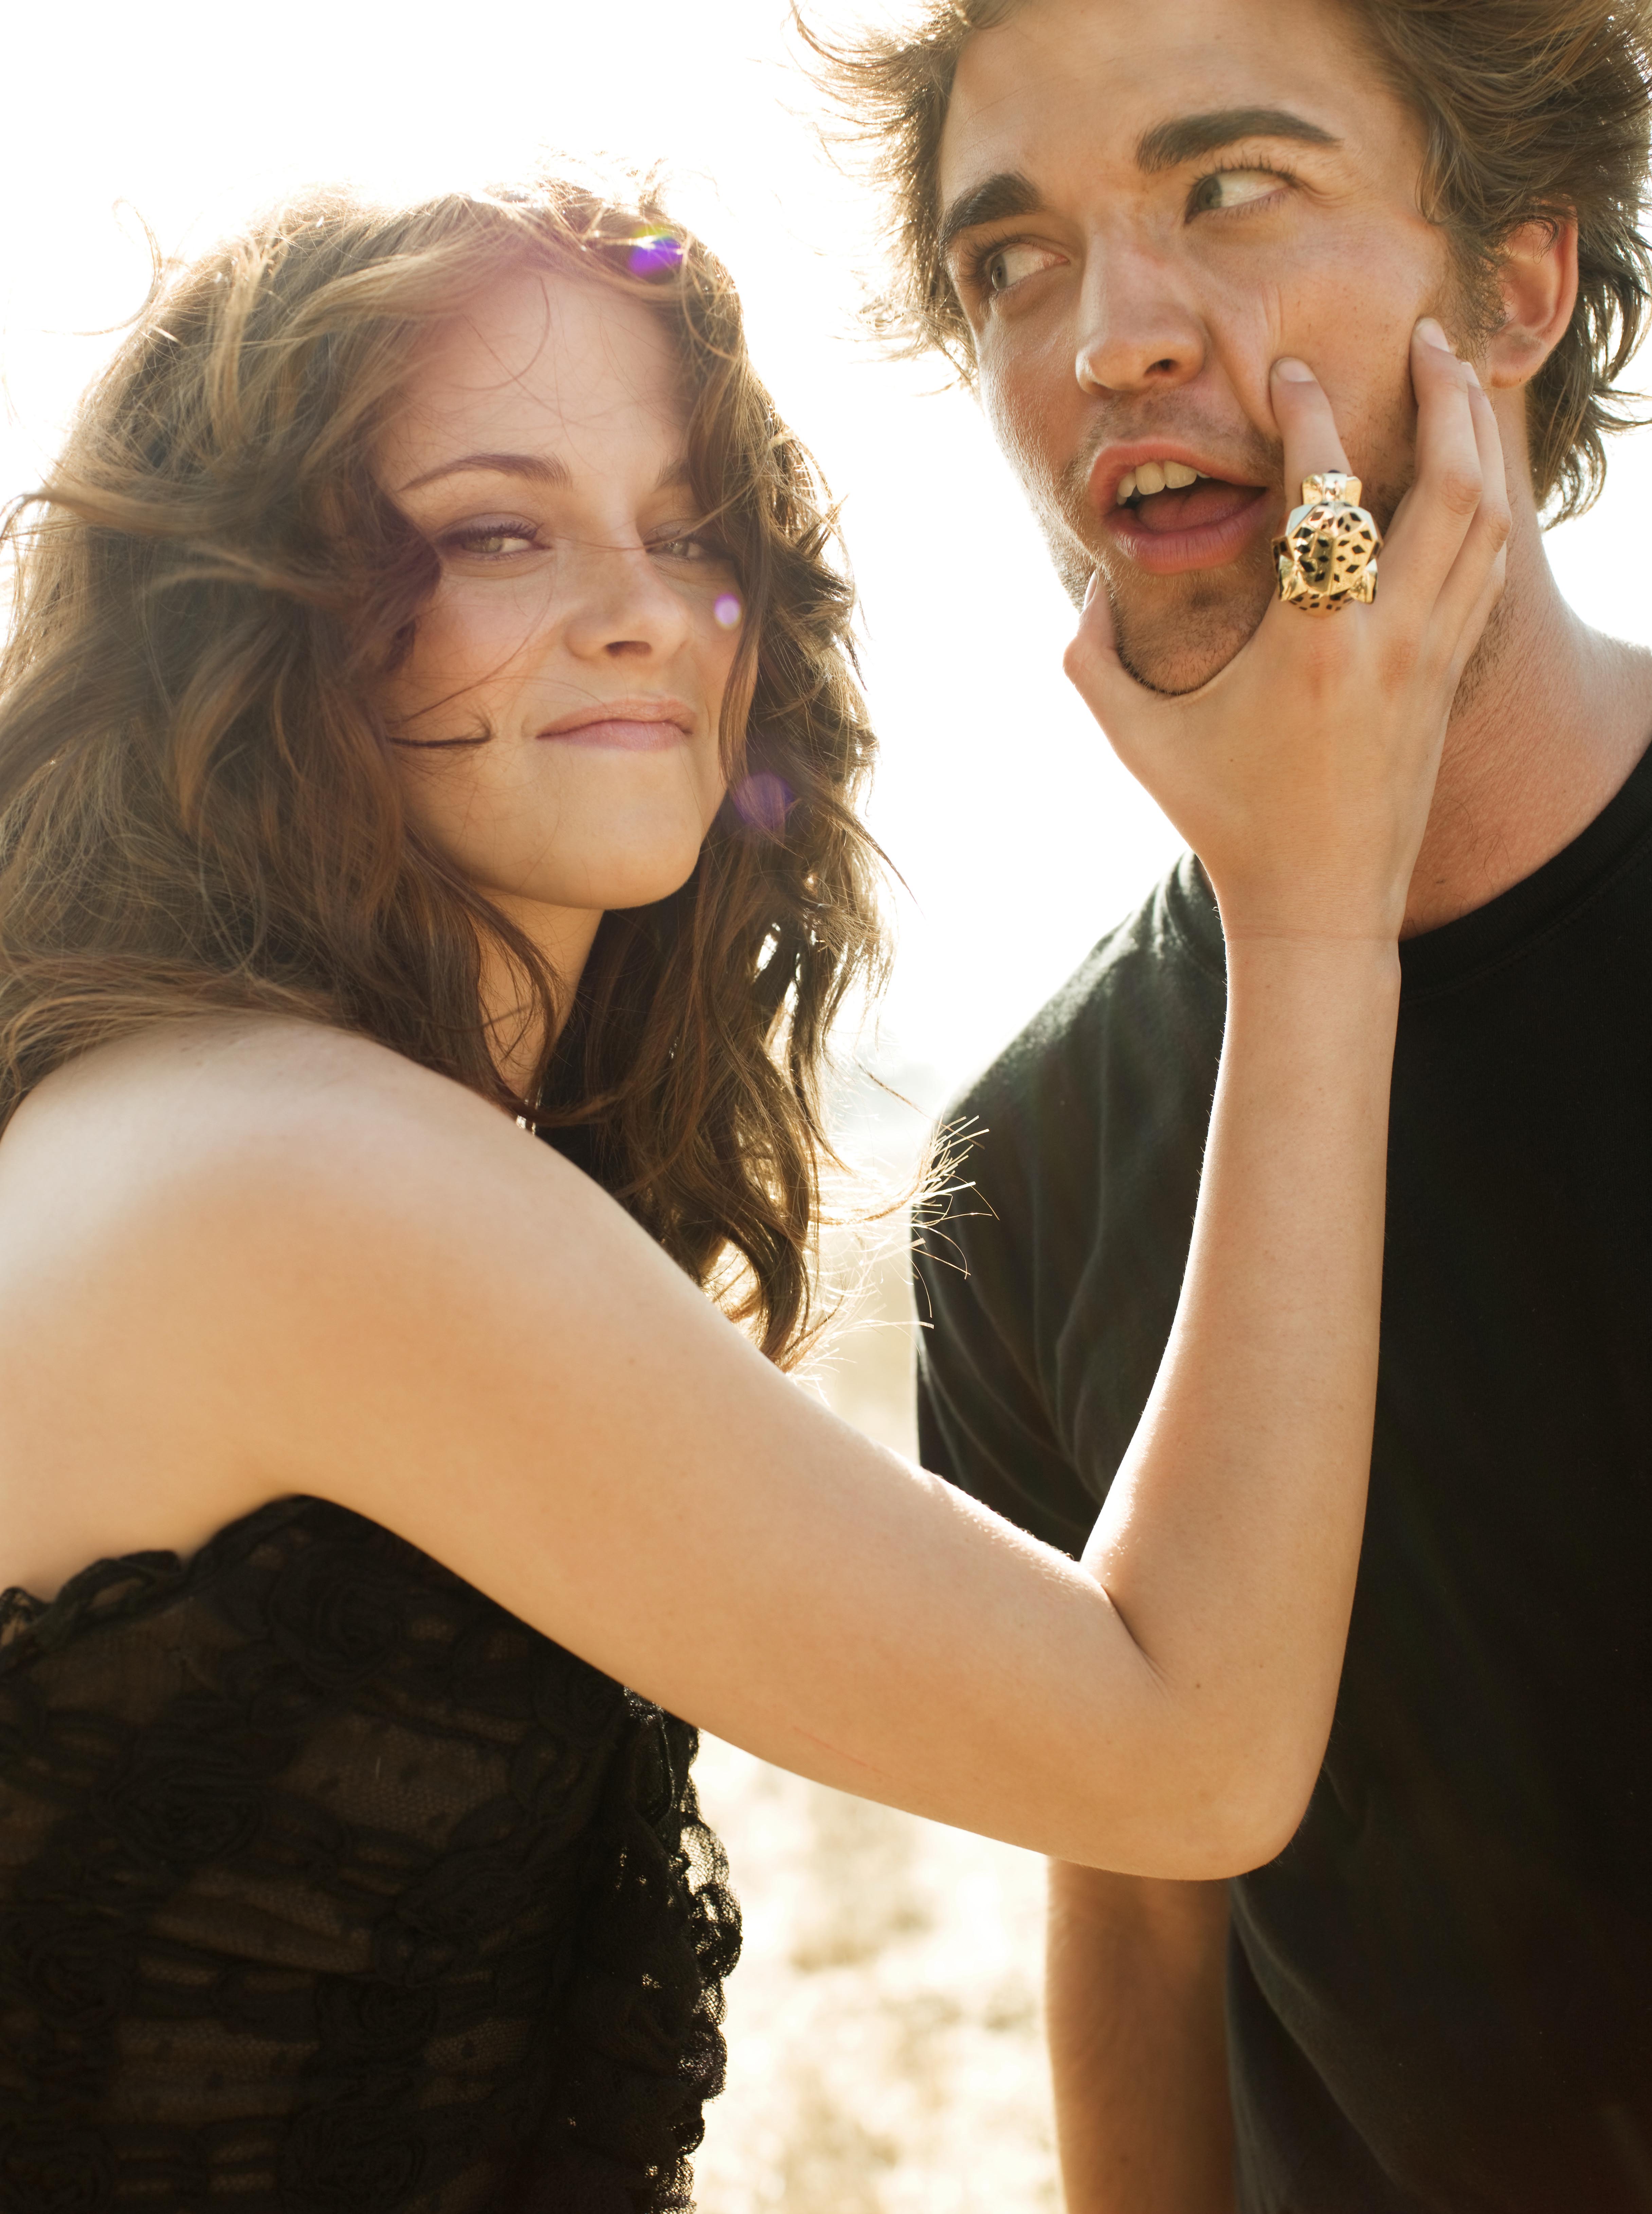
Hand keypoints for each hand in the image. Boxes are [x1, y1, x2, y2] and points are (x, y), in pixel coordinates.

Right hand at [1065, 319, 1508, 942]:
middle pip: (1451, 482)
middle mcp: (1389, 640)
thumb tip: (1089, 587)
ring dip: (1480, 437)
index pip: (1326, 495)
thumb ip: (1090, 658)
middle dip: (1446, 393)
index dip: (1308, 416)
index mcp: (1312, 645)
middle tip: (1427, 334)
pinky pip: (1488, 567)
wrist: (1317, 905)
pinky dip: (1488, 505)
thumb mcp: (1136, 739)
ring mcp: (1432, 659)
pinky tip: (1471, 470)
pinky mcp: (1449, 679)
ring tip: (1460, 379)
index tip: (1288, 373)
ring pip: (1488, 519)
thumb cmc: (1224, 820)